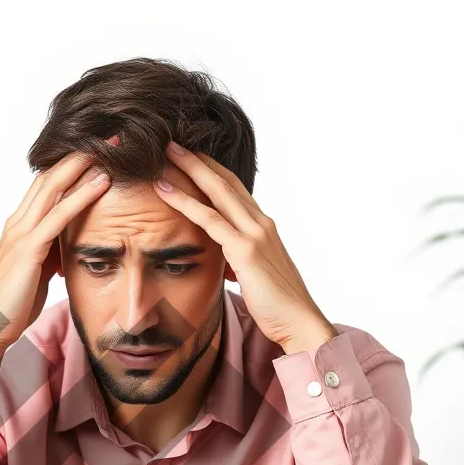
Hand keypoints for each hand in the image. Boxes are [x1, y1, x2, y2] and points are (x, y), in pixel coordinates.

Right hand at [0, 143, 113, 355]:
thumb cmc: (14, 303)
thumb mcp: (38, 272)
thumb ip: (51, 253)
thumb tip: (69, 247)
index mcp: (20, 225)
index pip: (46, 183)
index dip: (71, 164)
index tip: (98, 149)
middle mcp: (18, 221)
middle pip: (50, 175)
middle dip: (80, 153)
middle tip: (109, 134)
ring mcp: (21, 233)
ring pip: (54, 186)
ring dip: (84, 164)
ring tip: (111, 146)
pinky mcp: (29, 249)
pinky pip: (58, 216)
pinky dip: (81, 196)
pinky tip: (102, 182)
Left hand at [153, 141, 337, 355]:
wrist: (299, 323)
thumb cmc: (277, 306)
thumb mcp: (254, 276)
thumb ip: (239, 261)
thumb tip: (227, 264)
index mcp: (263, 227)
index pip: (234, 189)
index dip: (211, 170)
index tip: (189, 156)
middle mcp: (260, 223)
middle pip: (224, 180)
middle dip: (197, 159)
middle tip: (171, 141)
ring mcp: (254, 234)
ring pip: (216, 191)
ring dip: (188, 169)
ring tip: (164, 153)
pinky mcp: (245, 250)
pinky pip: (209, 219)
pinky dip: (184, 202)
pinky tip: (164, 191)